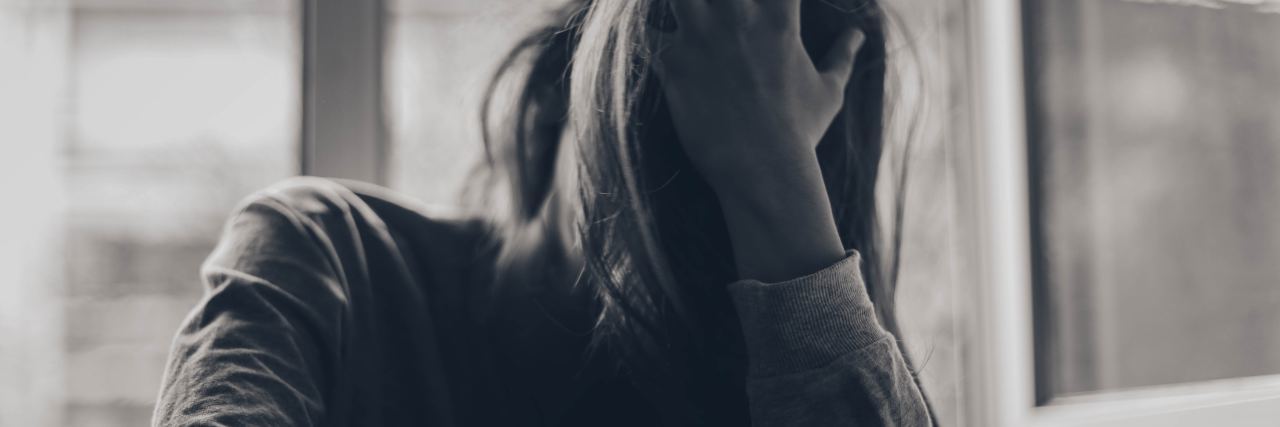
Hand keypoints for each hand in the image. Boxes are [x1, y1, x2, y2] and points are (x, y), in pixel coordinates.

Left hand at [652, 0, 864, 195]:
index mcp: (778, 20)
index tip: (755, 7)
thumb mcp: (829, 91)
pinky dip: (651, 37)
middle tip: (718, 15)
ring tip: (686, 20)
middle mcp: (737, 20)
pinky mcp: (673, 64)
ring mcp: (702, 39)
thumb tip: (858, 34)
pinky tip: (658, 46)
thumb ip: (841, 56)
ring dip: (682, 8)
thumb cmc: (800, 132)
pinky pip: (647, 34)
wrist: (763, 170)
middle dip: (716, 0)